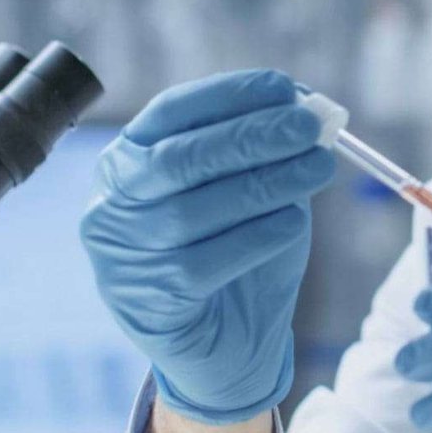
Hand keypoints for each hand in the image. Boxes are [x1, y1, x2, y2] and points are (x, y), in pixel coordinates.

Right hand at [80, 70, 334, 424]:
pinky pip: (208, 262)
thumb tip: (308, 109)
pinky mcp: (150, 304)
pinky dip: (258, 235)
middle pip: (180, 159)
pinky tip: (293, 220)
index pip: (169, 114)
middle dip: (251, 135)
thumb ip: (265, 153)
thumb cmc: (236, 253)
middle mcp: (113, 206)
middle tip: (310, 126)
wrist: (225, 345)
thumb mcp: (248, 192)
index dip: (228, 95)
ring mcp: (123, 257)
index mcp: (127, 163)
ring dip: (267, 182)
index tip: (284, 87)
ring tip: (318, 168)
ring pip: (195, 209)